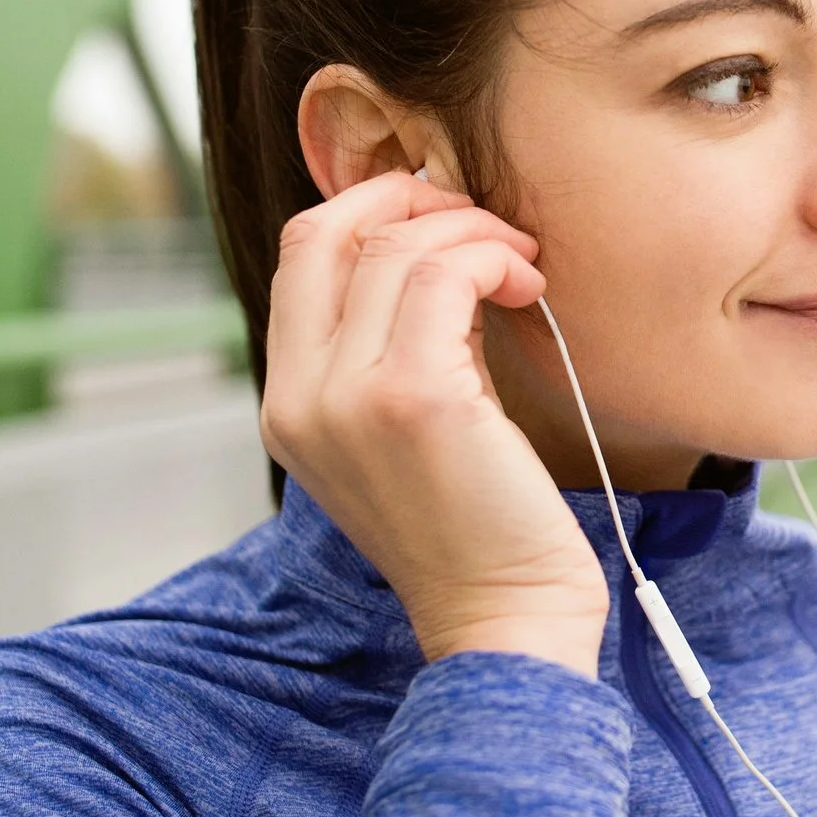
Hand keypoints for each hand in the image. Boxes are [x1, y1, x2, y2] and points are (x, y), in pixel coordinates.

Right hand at [259, 172, 608, 673]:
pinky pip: (446, 274)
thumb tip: (434, 251)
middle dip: (412, 199)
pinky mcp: (415, 398)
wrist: (503, 617)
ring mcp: (349, 397)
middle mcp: (300, 397)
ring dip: (473, 232)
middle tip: (485, 225)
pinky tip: (528, 285)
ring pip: (397, 245)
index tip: (444, 220)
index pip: (299, 255)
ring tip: (522, 265)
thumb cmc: (475, 527)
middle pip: (327, 230)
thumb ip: (392, 349)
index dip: (371, 210)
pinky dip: (493, 258)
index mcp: (287, 404)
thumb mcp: (403, 430)